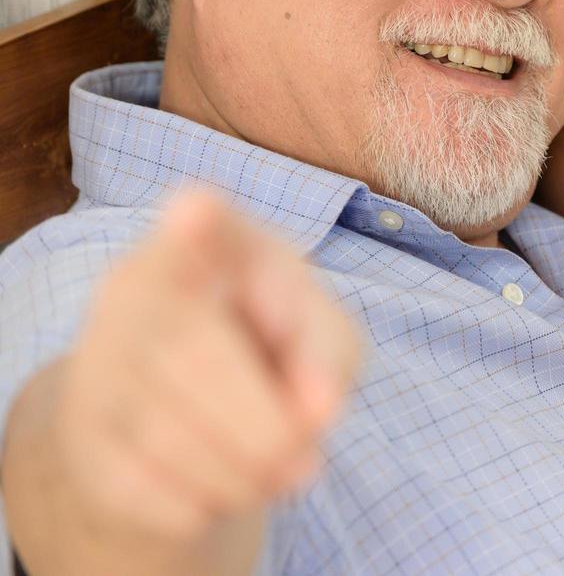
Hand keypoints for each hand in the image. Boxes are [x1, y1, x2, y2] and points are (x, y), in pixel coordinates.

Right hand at [53, 189, 360, 546]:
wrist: (193, 413)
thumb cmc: (273, 348)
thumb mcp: (320, 336)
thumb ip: (330, 356)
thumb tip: (316, 411)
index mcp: (210, 244)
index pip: (200, 218)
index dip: (199, 222)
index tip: (195, 214)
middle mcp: (138, 285)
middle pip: (193, 354)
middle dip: (263, 425)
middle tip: (308, 464)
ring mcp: (97, 354)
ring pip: (163, 428)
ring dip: (240, 472)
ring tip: (280, 477)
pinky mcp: (80, 427)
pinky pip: (136, 481)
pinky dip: (198, 501)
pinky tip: (222, 492)